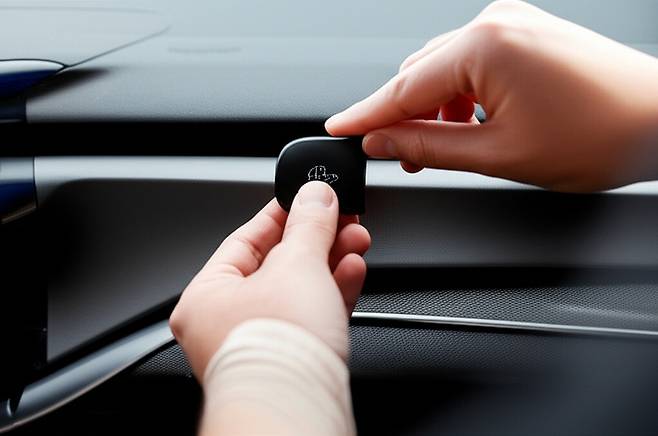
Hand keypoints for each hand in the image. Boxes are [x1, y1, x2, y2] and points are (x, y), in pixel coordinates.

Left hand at [169, 181, 369, 378]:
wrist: (297, 414)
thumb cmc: (275, 352)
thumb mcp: (297, 266)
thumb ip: (309, 224)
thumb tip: (317, 193)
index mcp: (206, 296)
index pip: (245, 238)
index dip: (282, 212)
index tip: (308, 196)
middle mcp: (227, 322)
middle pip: (277, 264)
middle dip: (316, 239)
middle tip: (342, 216)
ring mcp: (261, 343)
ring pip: (299, 290)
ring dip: (330, 262)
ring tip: (356, 239)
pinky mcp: (292, 359)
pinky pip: (312, 315)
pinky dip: (334, 291)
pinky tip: (353, 270)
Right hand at [326, 0, 657, 191]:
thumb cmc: (599, 135)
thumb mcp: (498, 154)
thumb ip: (428, 147)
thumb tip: (382, 142)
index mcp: (486, 46)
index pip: (404, 88)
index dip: (366, 115)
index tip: (339, 128)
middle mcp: (495, 23)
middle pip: (420, 74)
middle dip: (400, 116)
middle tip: (389, 154)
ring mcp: (512, 23)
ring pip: (444, 69)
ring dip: (430, 108)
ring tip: (431, 149)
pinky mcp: (525, 32)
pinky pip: (472, 63)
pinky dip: (457, 95)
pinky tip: (462, 124)